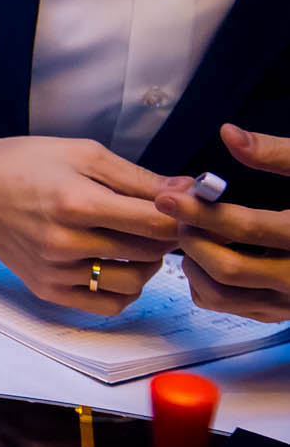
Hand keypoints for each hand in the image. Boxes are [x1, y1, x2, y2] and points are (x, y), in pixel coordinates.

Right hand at [0, 136, 185, 312]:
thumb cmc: (23, 164)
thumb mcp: (81, 154)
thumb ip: (138, 177)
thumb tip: (190, 191)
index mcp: (74, 201)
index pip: (155, 222)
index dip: (181, 216)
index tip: (183, 208)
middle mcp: (64, 241)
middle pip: (148, 252)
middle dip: (165, 236)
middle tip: (159, 221)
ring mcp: (54, 270)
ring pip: (133, 283)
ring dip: (148, 265)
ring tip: (137, 243)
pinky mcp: (47, 289)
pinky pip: (106, 304)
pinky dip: (124, 290)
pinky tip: (118, 266)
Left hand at [154, 124, 289, 321]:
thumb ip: (276, 153)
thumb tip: (228, 133)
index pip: (246, 229)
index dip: (201, 212)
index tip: (167, 198)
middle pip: (227, 269)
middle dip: (192, 239)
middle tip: (179, 214)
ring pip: (222, 295)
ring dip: (194, 265)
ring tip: (191, 233)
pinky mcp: (280, 312)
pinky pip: (228, 307)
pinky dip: (204, 283)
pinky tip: (207, 254)